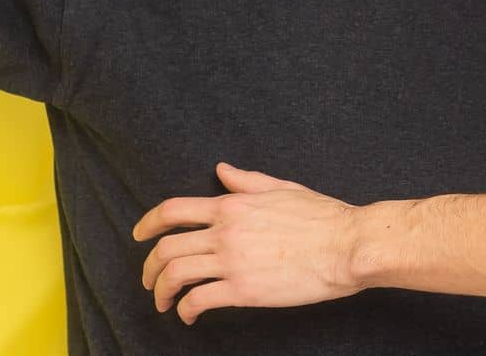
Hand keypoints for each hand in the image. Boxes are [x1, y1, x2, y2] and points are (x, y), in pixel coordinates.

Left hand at [134, 163, 361, 323]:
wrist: (346, 245)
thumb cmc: (321, 216)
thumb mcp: (280, 188)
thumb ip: (246, 181)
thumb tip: (221, 170)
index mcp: (232, 205)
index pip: (173, 210)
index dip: (148, 223)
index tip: (139, 235)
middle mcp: (225, 231)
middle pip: (166, 247)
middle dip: (149, 266)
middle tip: (149, 279)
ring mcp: (232, 261)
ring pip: (175, 274)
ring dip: (161, 290)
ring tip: (163, 301)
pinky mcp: (244, 291)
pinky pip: (199, 300)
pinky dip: (185, 310)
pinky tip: (188, 315)